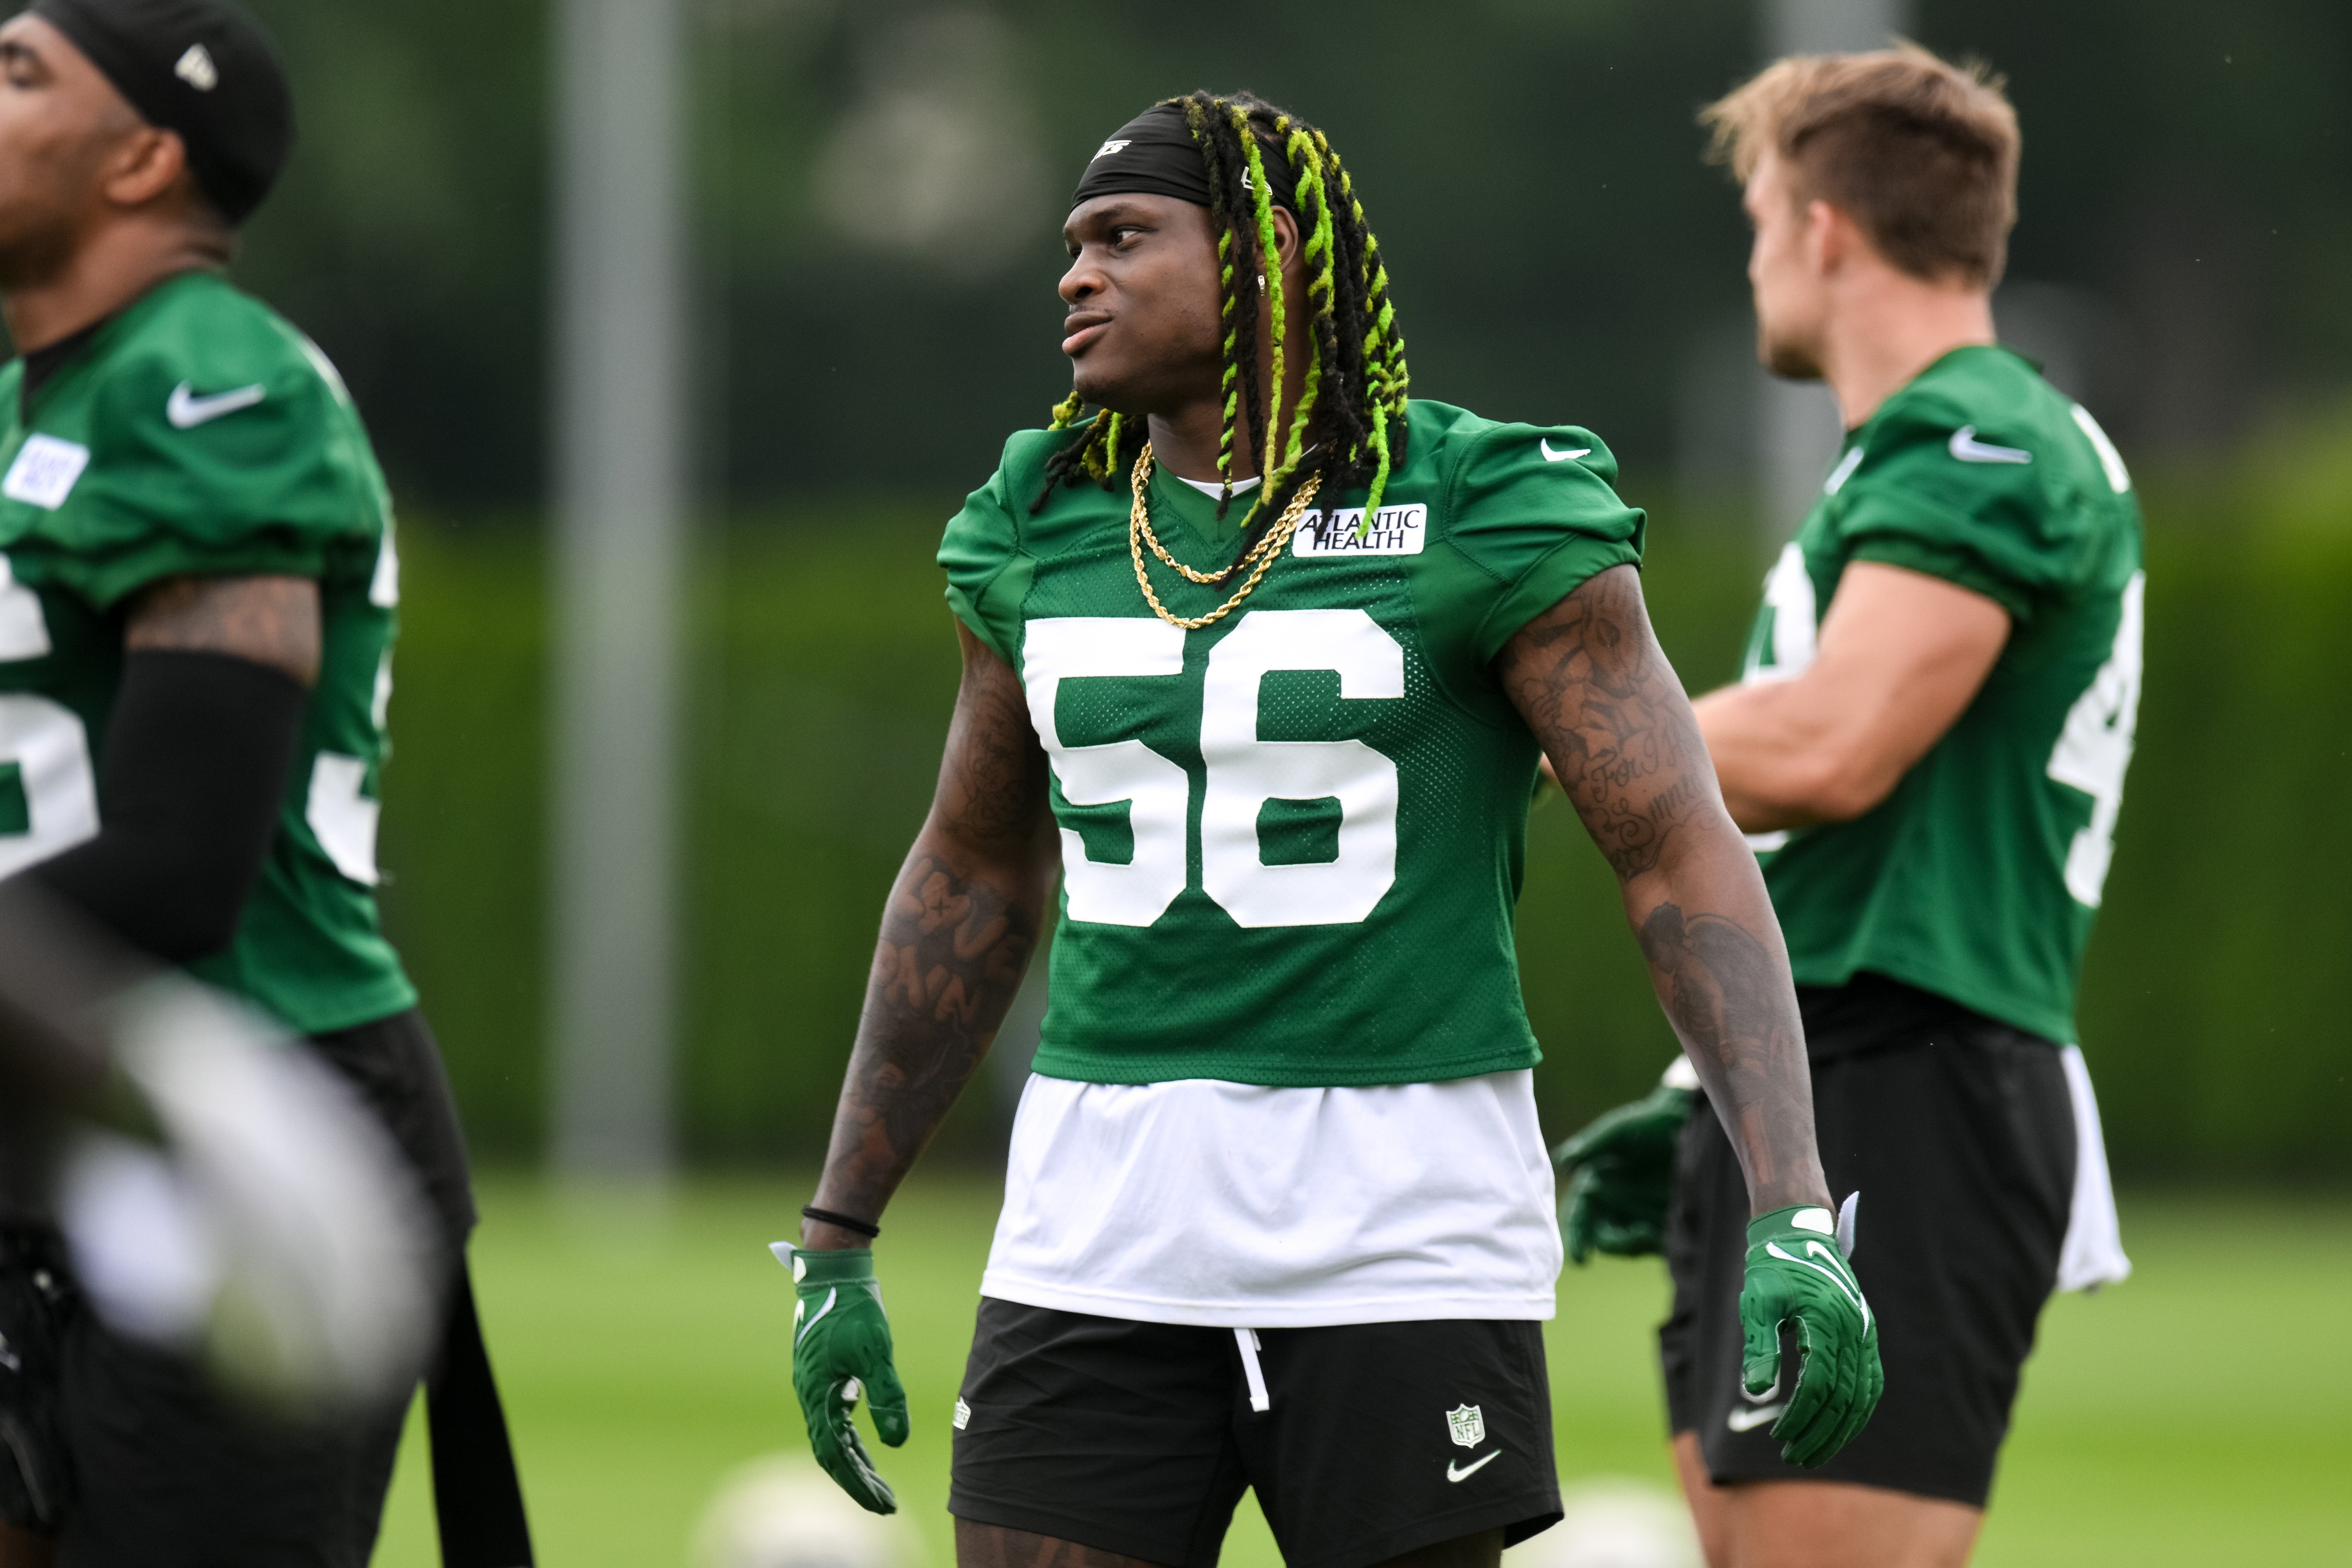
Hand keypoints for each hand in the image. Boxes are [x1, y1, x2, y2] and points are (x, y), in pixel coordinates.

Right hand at [780, 1246, 908, 1512]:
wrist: (833, 1272)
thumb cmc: (853, 1308)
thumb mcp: (875, 1351)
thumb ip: (886, 1395)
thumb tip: (896, 1441)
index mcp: (817, 1394)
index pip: (835, 1454)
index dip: (857, 1483)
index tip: (882, 1504)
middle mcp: (811, 1395)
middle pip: (832, 1452)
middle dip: (858, 1481)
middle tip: (887, 1503)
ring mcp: (814, 1386)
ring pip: (833, 1437)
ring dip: (856, 1461)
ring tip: (879, 1484)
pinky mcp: (823, 1375)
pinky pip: (834, 1418)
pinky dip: (850, 1438)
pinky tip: (867, 1445)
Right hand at [1552, 1076, 1693, 1262]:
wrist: (1690, 1122)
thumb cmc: (1649, 1122)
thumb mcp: (1619, 1131)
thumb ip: (1592, 1145)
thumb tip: (1564, 1162)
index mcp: (1596, 1184)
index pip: (1579, 1216)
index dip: (1577, 1236)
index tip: (1581, 1257)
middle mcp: (1615, 1203)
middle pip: (1603, 1237)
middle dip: (1614, 1244)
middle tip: (1635, 1238)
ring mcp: (1640, 1214)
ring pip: (1629, 1244)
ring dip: (1636, 1244)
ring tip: (1650, 1231)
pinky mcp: (1666, 1221)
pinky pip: (1657, 1243)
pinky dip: (1658, 1243)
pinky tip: (1668, 1230)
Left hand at [1738, 1205, 1882, 1467]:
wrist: (1798, 1234)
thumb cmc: (1772, 1269)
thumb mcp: (1757, 1304)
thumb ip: (1759, 1347)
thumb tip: (1757, 1392)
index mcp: (1828, 1322)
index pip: (1819, 1385)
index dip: (1801, 1416)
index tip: (1779, 1437)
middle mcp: (1855, 1330)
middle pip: (1845, 1398)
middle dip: (1820, 1433)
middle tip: (1794, 1457)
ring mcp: (1865, 1334)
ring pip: (1862, 1396)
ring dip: (1841, 1430)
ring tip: (1813, 1452)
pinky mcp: (1866, 1336)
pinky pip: (1871, 1383)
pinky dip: (1858, 1410)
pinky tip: (1840, 1428)